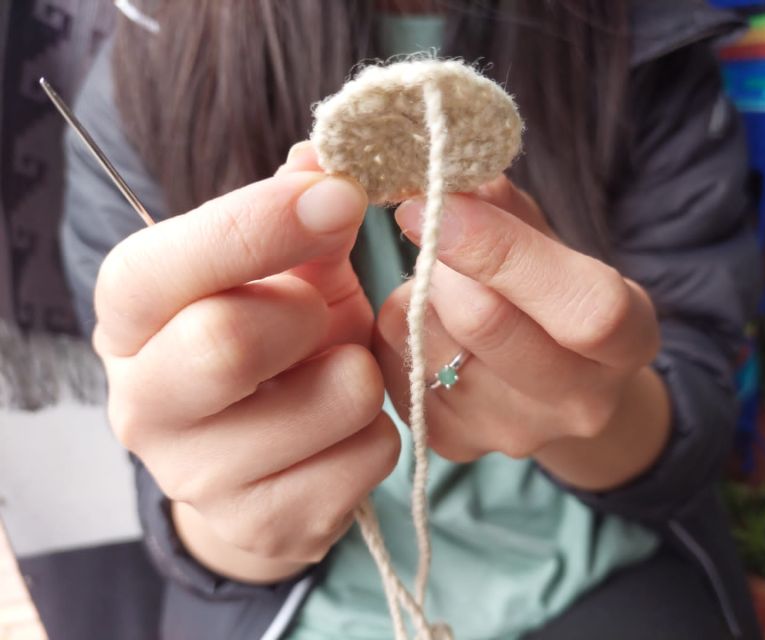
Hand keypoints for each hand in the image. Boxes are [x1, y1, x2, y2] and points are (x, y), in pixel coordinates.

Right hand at [94, 144, 398, 582]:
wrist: (258, 460)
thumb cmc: (271, 343)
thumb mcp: (280, 271)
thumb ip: (299, 213)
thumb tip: (325, 157)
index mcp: (133, 318)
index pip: (167, 265)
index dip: (261, 222)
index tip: (341, 194)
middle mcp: (144, 401)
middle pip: (226, 343)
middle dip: (308, 312)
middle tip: (322, 311)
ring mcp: (199, 477)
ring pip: (333, 399)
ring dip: (361, 372)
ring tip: (336, 374)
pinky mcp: (265, 523)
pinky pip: (369, 456)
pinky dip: (379, 428)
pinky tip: (343, 429)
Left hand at [374, 176, 669, 488]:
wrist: (560, 389)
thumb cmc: (557, 300)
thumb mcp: (557, 247)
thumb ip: (510, 209)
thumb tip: (449, 169)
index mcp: (629, 340)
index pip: (581, 308)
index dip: (504, 247)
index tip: (441, 198)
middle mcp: (579, 402)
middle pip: (487, 324)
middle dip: (444, 261)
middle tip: (427, 223)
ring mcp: (514, 433)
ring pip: (427, 341)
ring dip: (416, 293)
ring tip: (439, 282)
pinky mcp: (455, 444)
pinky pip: (397, 368)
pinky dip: (399, 330)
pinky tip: (425, 321)